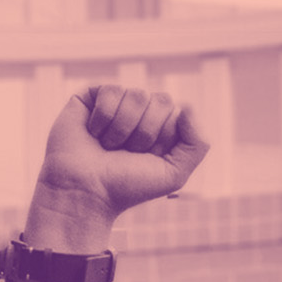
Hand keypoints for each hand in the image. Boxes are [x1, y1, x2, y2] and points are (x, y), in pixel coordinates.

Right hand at [30, 85, 210, 234]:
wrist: (84, 192)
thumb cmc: (126, 186)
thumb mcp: (173, 174)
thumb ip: (197, 144)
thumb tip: (187, 106)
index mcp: (162, 128)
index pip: (177, 113)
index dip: (163, 138)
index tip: (145, 159)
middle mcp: (141, 113)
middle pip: (161, 100)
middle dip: (145, 132)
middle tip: (125, 153)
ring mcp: (117, 103)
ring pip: (136, 94)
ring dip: (122, 128)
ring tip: (107, 146)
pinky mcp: (91, 97)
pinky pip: (110, 90)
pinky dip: (103, 117)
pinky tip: (93, 133)